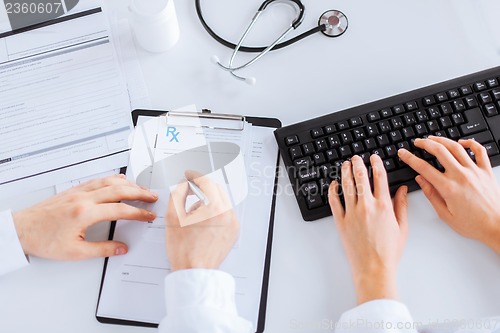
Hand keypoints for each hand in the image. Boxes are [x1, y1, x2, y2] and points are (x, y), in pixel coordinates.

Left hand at [12, 175, 157, 259]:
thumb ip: (102, 249)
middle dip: (139, 192)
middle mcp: (83, 198)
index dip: (138, 213)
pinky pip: (98, 180)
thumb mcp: (75, 252)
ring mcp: (78, 192)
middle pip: (119, 190)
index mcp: (85, 213)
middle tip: (152, 196)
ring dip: (128, 184)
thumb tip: (121, 248)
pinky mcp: (73, 190)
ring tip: (140, 188)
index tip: (149, 216)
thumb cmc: (43, 240)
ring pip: (109, 181)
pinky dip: (112, 179)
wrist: (21, 229)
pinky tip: (118, 181)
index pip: (121, 210)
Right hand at [166, 171, 238, 270]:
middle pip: (216, 189)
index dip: (195, 176)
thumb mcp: (173, 217)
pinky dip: (214, 212)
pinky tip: (201, 222)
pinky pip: (225, 213)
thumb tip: (184, 185)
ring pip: (221, 201)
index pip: (206, 182)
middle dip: (202, 187)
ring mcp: (233, 223)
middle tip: (188, 190)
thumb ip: (178, 193)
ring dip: (208, 200)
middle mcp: (228, 214)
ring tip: (193, 214)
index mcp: (214, 209)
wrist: (194, 272)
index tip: (188, 175)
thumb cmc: (184, 250)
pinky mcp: (234, 231)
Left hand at [329, 155, 407, 303]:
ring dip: (345, 172)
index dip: (376, 164)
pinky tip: (334, 184)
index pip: (379, 177)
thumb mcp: (402, 227)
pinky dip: (333, 190)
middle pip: (361, 178)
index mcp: (383, 206)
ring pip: (347, 186)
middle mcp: (367, 207)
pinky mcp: (340, 222)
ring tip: (345, 165)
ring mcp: (352, 213)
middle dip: (358, 164)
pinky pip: (334, 202)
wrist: (373, 268)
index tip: (373, 158)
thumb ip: (401, 205)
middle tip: (356, 157)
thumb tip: (402, 189)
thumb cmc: (388, 251)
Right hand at [398, 136, 499, 252]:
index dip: (410, 158)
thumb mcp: (445, 214)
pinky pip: (479, 151)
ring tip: (433, 138)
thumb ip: (431, 194)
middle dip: (425, 143)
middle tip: (417, 142)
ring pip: (456, 147)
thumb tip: (421, 180)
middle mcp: (461, 176)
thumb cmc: (473, 224)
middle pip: (439, 151)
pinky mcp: (486, 171)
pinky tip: (462, 142)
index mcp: (448, 188)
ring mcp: (475, 171)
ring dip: (442, 140)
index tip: (403, 153)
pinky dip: (470, 143)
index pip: (423, 167)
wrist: (497, 226)